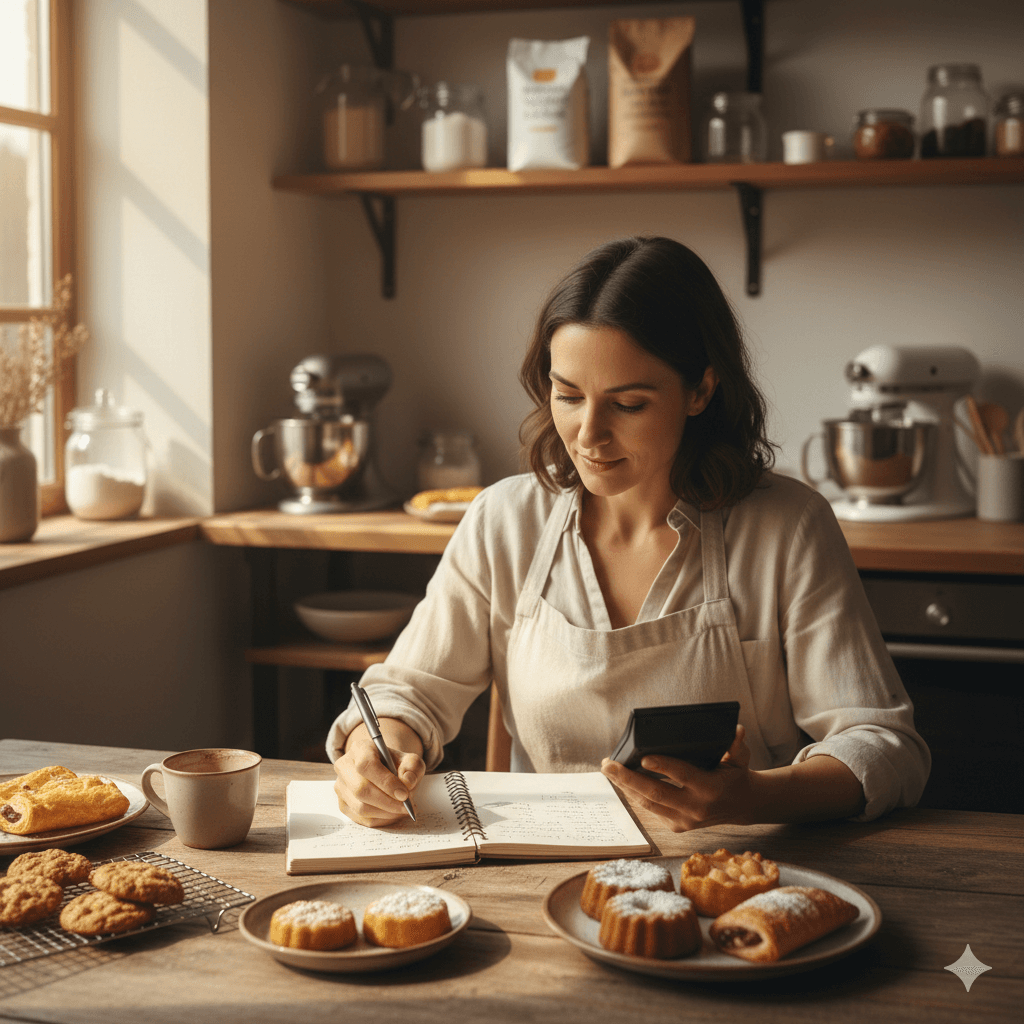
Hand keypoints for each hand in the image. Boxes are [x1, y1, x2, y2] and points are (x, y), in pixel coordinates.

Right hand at [333, 720, 424, 825]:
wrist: (384, 771)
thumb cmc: (396, 765)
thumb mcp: (410, 760)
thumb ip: (413, 767)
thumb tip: (407, 782)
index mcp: (360, 749)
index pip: (367, 765)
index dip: (386, 782)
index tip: (404, 794)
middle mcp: (344, 766)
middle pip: (360, 789)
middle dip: (387, 802)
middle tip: (406, 807)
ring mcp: (341, 786)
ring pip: (360, 807)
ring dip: (385, 813)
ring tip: (402, 810)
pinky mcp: (342, 804)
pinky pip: (360, 819)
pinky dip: (380, 820)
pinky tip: (392, 813)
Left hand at [601, 725, 752, 831]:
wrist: (741, 806)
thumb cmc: (736, 775)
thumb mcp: (740, 759)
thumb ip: (737, 746)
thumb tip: (737, 729)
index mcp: (710, 789)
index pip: (683, 776)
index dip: (663, 767)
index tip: (643, 758)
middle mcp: (695, 808)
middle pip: (656, 793)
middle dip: (628, 778)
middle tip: (608, 765)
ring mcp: (684, 820)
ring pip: (648, 803)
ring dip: (625, 786)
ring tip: (608, 770)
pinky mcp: (677, 826)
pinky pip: (650, 809)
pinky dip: (634, 794)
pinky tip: (620, 781)